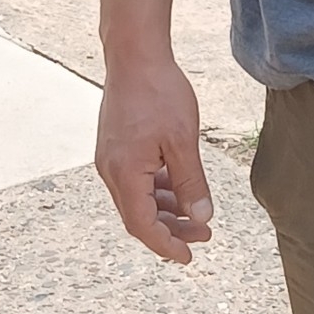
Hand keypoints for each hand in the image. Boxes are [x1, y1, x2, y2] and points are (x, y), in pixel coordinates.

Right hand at [95, 56, 213, 264]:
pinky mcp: (115, 146)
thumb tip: (201, 218)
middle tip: (204, 235)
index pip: (142, 226)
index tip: (188, 257)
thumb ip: (191, 183)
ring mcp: (110, 158)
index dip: (166, 245)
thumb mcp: (184, 141)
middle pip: (138, 215)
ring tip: (196, 213)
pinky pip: (135, 180)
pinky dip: (156, 189)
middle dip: (171, 229)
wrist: (135, 55)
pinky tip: (178, 187)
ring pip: (137, 198)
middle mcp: (110, 171)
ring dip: (165, 209)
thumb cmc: (160, 93)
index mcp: (124, 174)